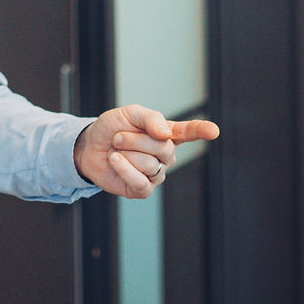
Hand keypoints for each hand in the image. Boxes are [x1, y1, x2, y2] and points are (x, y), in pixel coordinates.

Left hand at [74, 105, 220, 198]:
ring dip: (126, 153)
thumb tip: (166, 134)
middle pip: (164, 148)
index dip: (201, 131)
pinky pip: (140, 181)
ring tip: (115, 150)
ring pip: (150, 164)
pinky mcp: (143, 190)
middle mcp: (166, 155)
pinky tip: (114, 161)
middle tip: (118, 137)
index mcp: (167, 133)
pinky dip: (124, 169)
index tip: (214, 131)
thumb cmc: (112, 129)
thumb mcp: (129, 114)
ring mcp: (156, 174)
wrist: (89, 147)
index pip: (189, 132)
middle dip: (135, 139)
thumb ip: (149, 118)